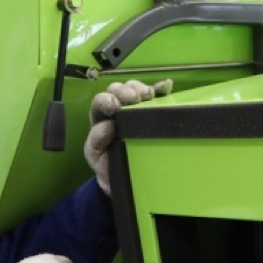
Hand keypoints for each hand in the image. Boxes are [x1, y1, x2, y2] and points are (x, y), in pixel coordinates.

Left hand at [84, 79, 172, 195]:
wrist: (122, 175)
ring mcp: (134, 107)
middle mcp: (116, 107)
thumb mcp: (95, 154)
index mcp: (101, 115)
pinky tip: (167, 87)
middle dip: (125, 90)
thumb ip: (96, 141)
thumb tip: (107, 125)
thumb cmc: (106, 162)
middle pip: (118, 89)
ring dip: (141, 88)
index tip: (115, 106)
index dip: (107, 99)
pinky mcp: (150, 110)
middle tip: (134, 98)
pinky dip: (161, 90)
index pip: (101, 100)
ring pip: (134, 88)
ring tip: (149, 95)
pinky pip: (155, 96)